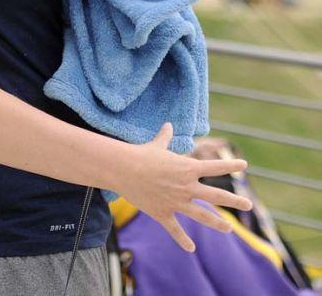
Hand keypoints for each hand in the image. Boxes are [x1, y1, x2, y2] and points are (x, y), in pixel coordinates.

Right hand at [113, 123, 251, 252]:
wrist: (124, 169)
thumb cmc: (141, 154)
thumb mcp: (157, 144)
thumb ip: (165, 137)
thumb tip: (168, 124)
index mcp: (187, 168)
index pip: (214, 167)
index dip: (230, 166)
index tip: (244, 165)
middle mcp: (186, 186)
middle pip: (216, 196)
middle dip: (234, 201)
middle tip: (248, 205)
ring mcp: (176, 202)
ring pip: (202, 216)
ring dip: (217, 223)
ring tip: (229, 229)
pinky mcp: (163, 213)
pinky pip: (176, 230)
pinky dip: (183, 240)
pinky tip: (191, 248)